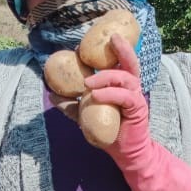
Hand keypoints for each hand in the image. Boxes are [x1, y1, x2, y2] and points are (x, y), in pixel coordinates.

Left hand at [81, 34, 149, 151]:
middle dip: (123, 48)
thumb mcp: (85, 116)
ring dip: (106, 76)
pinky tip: (95, 95)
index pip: (118, 61)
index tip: (88, 44)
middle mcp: (131, 86)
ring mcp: (136, 96)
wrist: (123, 152)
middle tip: (111, 38)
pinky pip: (125, 97)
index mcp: (120, 84)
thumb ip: (71, 105)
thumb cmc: (108, 131)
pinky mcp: (138, 108)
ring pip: (126, 77)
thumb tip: (52, 95)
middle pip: (130, 61)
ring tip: (88, 83)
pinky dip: (110, 94)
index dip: (109, 49)